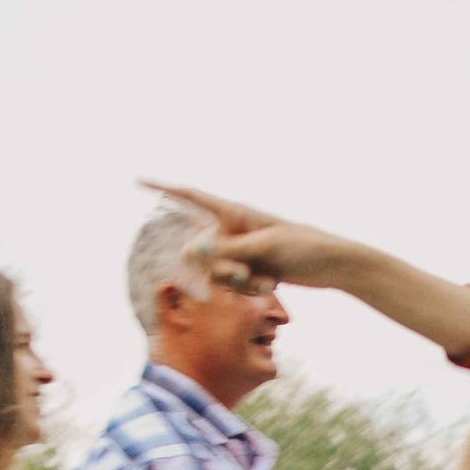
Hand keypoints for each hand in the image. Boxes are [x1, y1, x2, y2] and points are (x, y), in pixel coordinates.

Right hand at [140, 182, 357, 291]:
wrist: (332, 265)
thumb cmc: (304, 246)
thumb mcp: (265, 247)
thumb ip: (227, 250)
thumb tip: (190, 250)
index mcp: (235, 213)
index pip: (192, 197)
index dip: (164, 188)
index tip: (137, 180)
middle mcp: (233, 231)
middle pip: (201, 250)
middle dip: (219, 266)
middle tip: (247, 271)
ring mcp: (240, 252)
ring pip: (216, 272)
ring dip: (237, 281)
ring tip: (266, 277)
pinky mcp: (250, 270)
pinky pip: (233, 285)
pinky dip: (250, 289)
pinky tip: (273, 284)